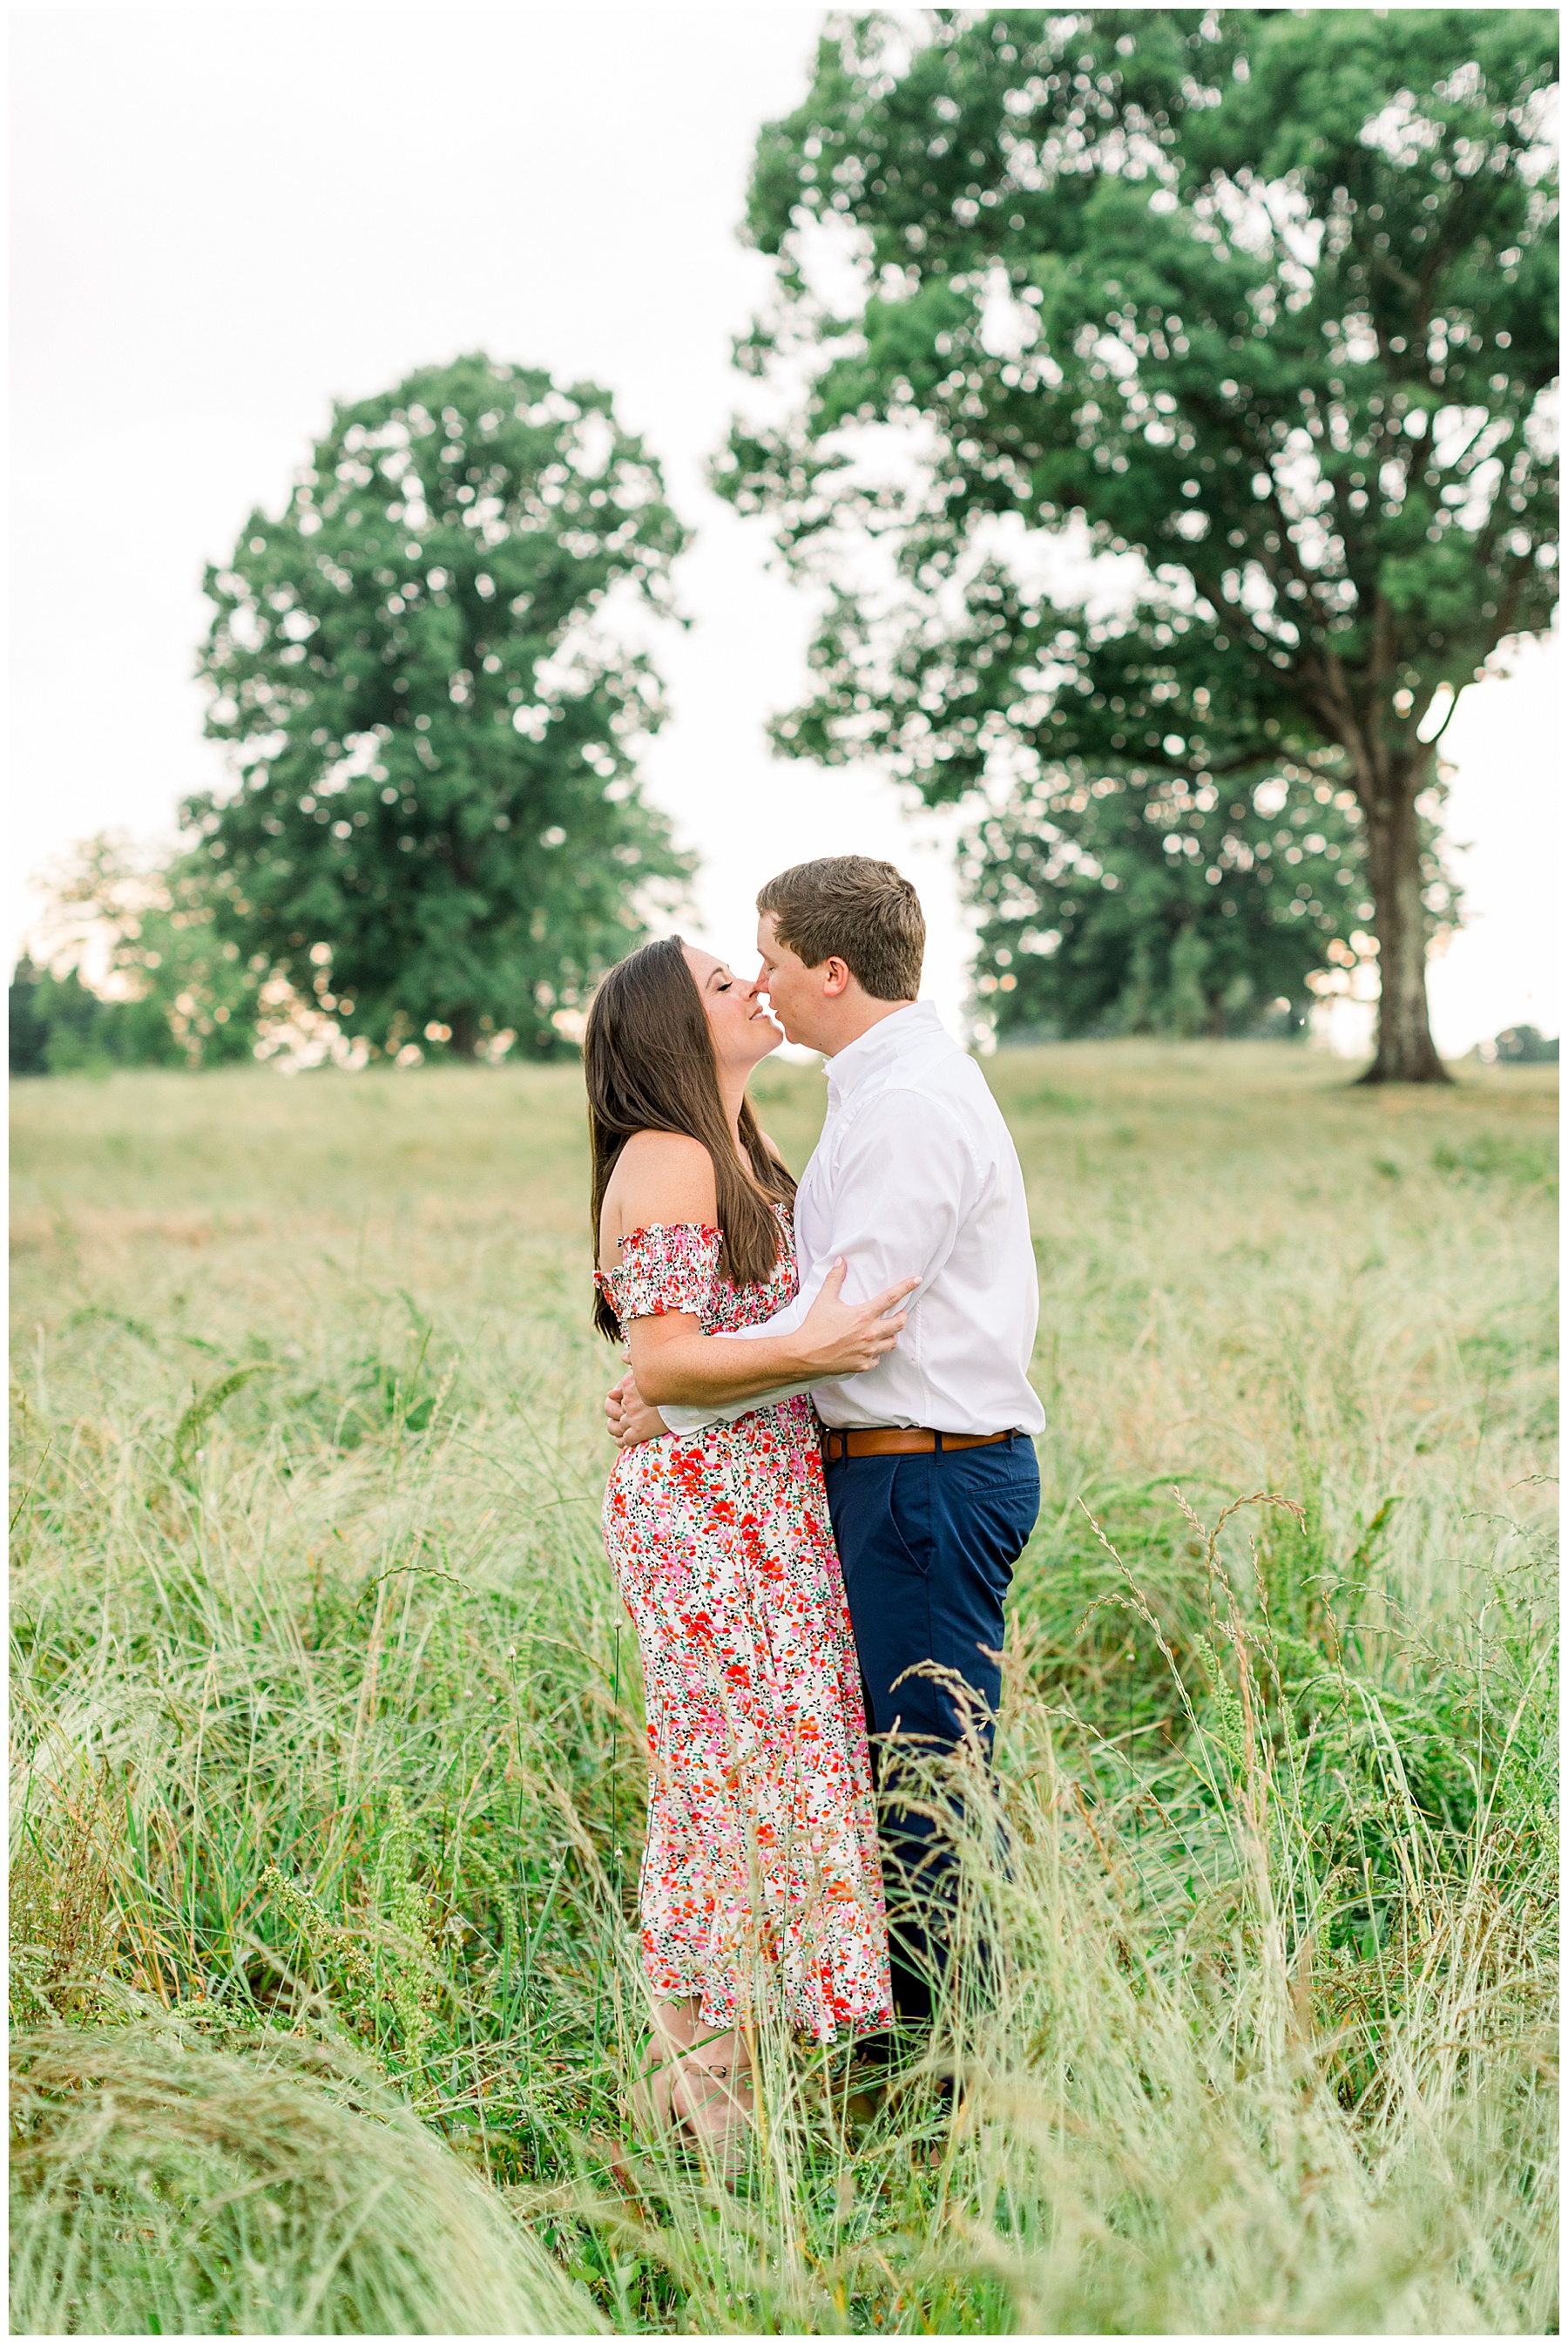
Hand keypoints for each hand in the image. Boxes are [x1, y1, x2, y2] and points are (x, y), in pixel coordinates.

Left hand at [605, 1370, 669, 1448]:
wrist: (690, 1401)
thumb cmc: (675, 1386)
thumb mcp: (654, 1372)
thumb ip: (631, 1375)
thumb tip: (610, 1394)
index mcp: (629, 1383)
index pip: (616, 1397)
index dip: (621, 1404)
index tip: (630, 1406)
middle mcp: (629, 1399)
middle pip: (616, 1412)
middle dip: (622, 1417)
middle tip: (632, 1420)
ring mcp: (633, 1416)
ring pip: (618, 1426)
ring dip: (621, 1430)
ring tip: (628, 1431)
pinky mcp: (639, 1430)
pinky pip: (625, 1439)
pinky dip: (626, 1441)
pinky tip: (632, 1440)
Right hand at [795, 1259, 917, 1378]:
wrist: (804, 1354)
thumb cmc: (814, 1327)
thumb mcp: (824, 1299)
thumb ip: (835, 1279)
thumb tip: (840, 1261)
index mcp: (863, 1315)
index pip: (891, 1297)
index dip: (906, 1287)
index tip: (916, 1280)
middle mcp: (870, 1333)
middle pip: (899, 1323)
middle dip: (902, 1316)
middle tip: (899, 1313)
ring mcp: (868, 1351)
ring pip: (892, 1342)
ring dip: (892, 1334)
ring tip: (886, 1330)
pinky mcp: (863, 1365)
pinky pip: (878, 1358)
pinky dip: (877, 1352)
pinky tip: (870, 1348)